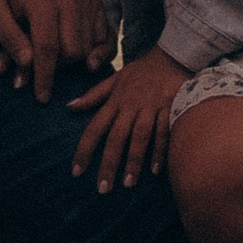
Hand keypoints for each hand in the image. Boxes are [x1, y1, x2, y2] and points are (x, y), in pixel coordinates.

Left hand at [0, 0, 114, 102]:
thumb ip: (6, 38)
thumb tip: (27, 63)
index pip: (47, 47)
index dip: (44, 76)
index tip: (41, 97)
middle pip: (72, 51)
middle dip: (57, 67)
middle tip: (42, 66)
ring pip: (88, 47)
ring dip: (73, 61)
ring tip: (56, 56)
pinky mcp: (96, 0)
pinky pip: (105, 37)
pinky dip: (97, 53)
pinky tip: (88, 61)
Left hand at [68, 47, 189, 194]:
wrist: (173, 53)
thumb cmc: (142, 70)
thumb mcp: (115, 78)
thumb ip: (93, 95)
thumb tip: (69, 107)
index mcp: (115, 101)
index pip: (95, 127)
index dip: (85, 149)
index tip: (76, 171)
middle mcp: (130, 106)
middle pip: (116, 137)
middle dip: (109, 163)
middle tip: (103, 189)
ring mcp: (151, 107)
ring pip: (140, 137)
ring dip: (133, 160)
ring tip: (127, 184)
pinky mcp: (170, 107)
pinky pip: (164, 131)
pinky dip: (160, 150)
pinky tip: (155, 170)